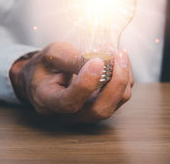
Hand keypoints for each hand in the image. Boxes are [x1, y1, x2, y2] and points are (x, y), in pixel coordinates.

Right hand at [9, 42, 133, 122]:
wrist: (43, 78)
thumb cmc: (46, 66)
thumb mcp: (52, 55)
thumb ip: (71, 58)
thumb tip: (98, 61)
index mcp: (48, 101)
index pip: (69, 102)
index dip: (86, 84)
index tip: (97, 61)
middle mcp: (69, 115)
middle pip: (100, 110)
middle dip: (115, 82)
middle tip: (119, 56)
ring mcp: (87, 114)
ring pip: (115, 103)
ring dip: (123, 77)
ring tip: (119, 53)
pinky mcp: (100, 106)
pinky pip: (120, 96)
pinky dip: (125, 77)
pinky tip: (119, 60)